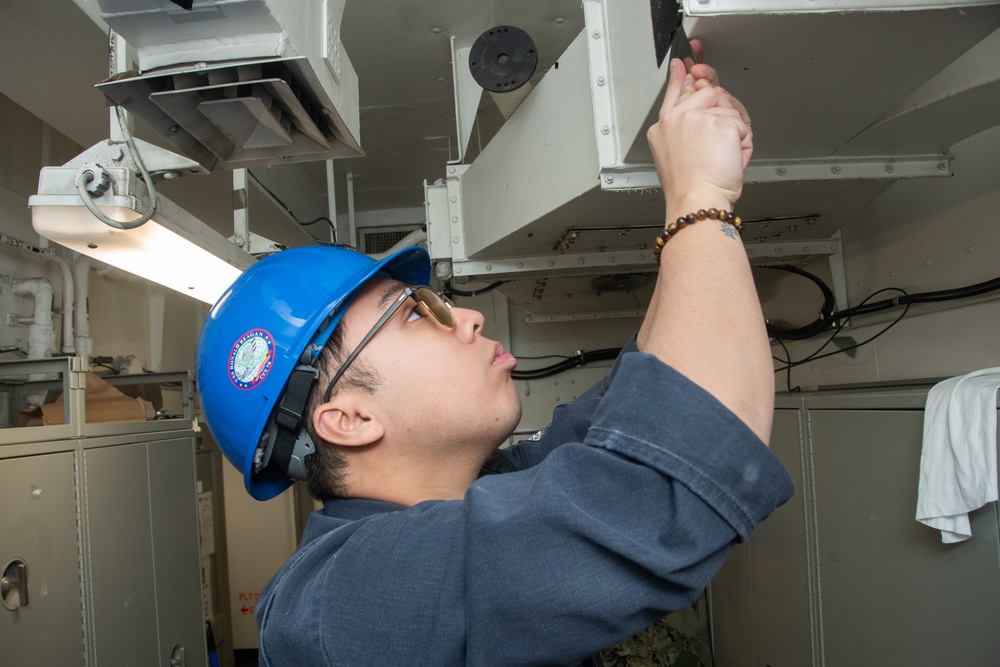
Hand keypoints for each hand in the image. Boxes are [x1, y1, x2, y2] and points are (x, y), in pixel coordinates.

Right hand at [646, 45, 752, 211]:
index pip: (674, 92)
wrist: (696, 201)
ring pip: (727, 109)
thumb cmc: (691, 187)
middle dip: (721, 111)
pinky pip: (741, 124)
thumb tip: (700, 103)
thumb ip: (687, 126)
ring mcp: (696, 117)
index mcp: (663, 128)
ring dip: (733, 132)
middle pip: (707, 94)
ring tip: (723, 156)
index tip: (682, 64)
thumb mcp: (678, 155)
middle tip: (722, 137)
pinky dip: (742, 143)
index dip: (680, 77)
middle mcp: (676, 119)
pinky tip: (730, 157)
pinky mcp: (718, 121)